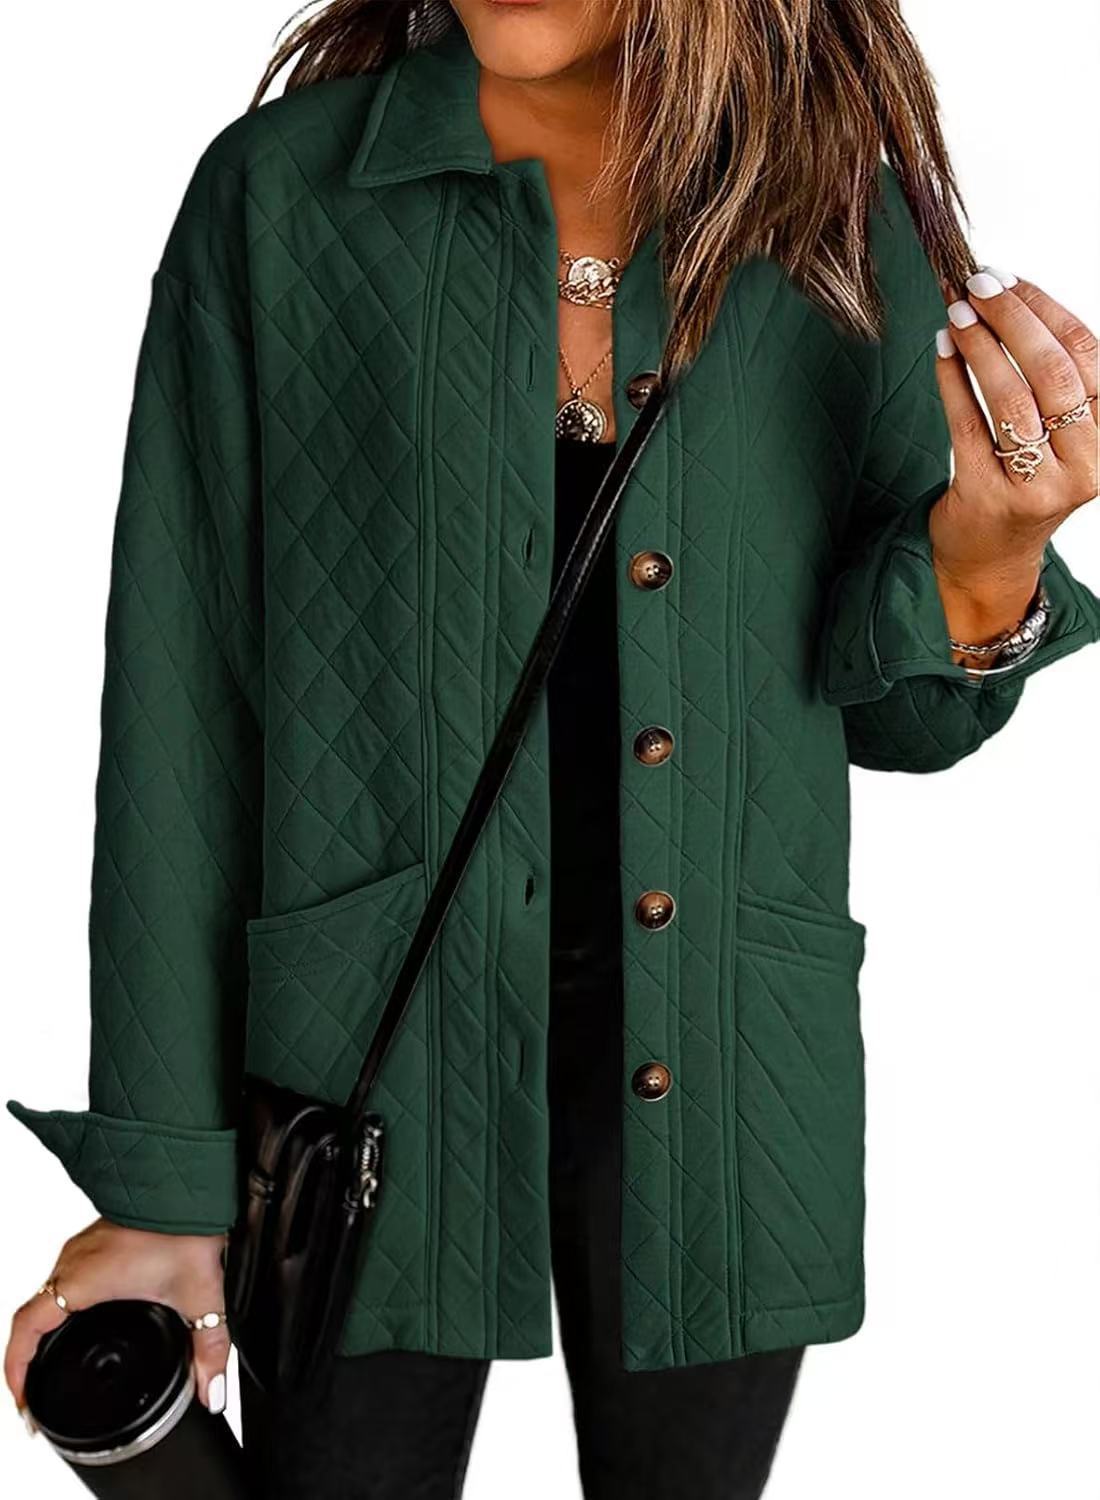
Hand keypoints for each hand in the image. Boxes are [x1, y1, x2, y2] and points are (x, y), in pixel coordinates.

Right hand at [5, 1217, 230, 1425]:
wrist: (192, 1182)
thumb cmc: (188, 1225)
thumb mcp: (200, 1296)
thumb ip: (208, 1350)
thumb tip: (211, 1390)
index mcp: (84, 1278)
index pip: (27, 1328)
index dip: (17, 1369)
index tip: (24, 1400)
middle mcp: (75, 1261)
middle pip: (31, 1315)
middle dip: (26, 1357)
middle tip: (34, 1391)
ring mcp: (83, 1248)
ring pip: (46, 1294)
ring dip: (42, 1329)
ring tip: (49, 1361)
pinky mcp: (96, 1239)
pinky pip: (63, 1279)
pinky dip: (60, 1307)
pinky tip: (79, 1319)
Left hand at [930, 268, 1097, 661]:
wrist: (992, 555)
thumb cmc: (1024, 480)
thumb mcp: (1058, 433)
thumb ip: (1049, 378)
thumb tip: (1007, 296)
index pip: (1088, 356)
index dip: (1048, 310)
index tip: (1012, 279)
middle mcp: (1082, 464)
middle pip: (1053, 373)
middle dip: (1013, 320)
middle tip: (978, 286)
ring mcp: (1037, 486)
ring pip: (1012, 400)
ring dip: (981, 347)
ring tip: (955, 314)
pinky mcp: (989, 498)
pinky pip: (968, 427)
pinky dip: (953, 382)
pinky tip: (941, 351)